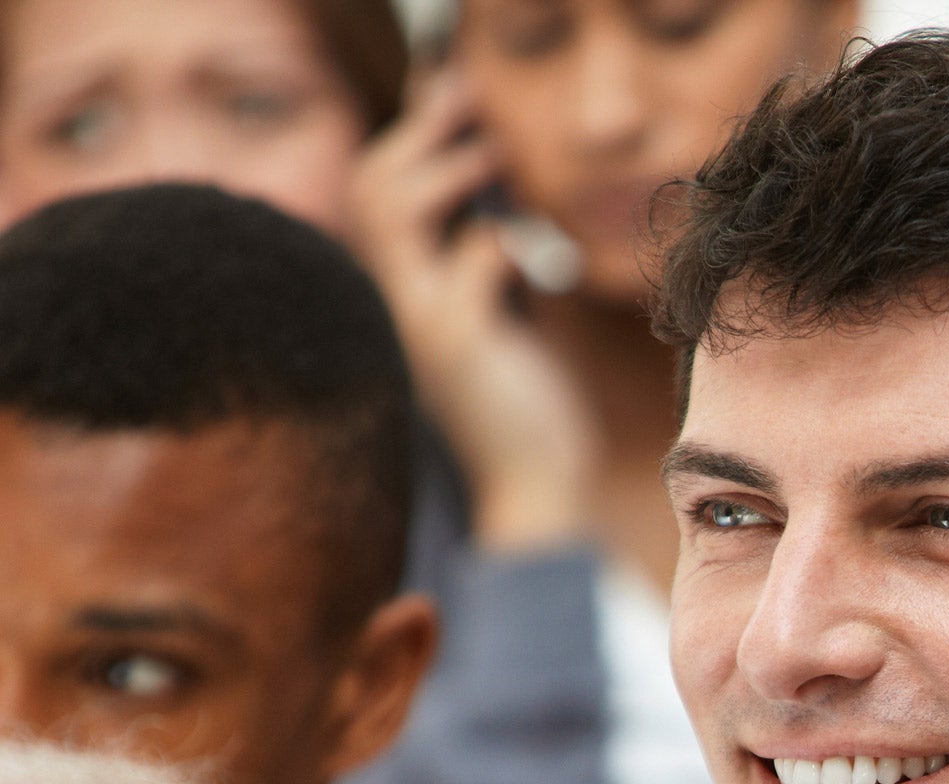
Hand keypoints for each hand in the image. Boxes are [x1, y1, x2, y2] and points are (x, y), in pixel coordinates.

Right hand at [351, 70, 598, 551]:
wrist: (540, 485)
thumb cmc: (530, 403)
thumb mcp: (508, 316)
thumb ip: (493, 259)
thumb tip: (506, 194)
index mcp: (405, 291)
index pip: (377, 191)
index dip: (413, 136)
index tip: (456, 96)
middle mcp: (398, 302)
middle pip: (372, 183)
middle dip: (425, 132)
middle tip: (476, 104)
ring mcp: (420, 321)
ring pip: (396, 207)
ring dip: (453, 169)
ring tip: (499, 159)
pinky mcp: (459, 344)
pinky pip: (472, 258)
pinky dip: (506, 244)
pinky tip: (537, 264)